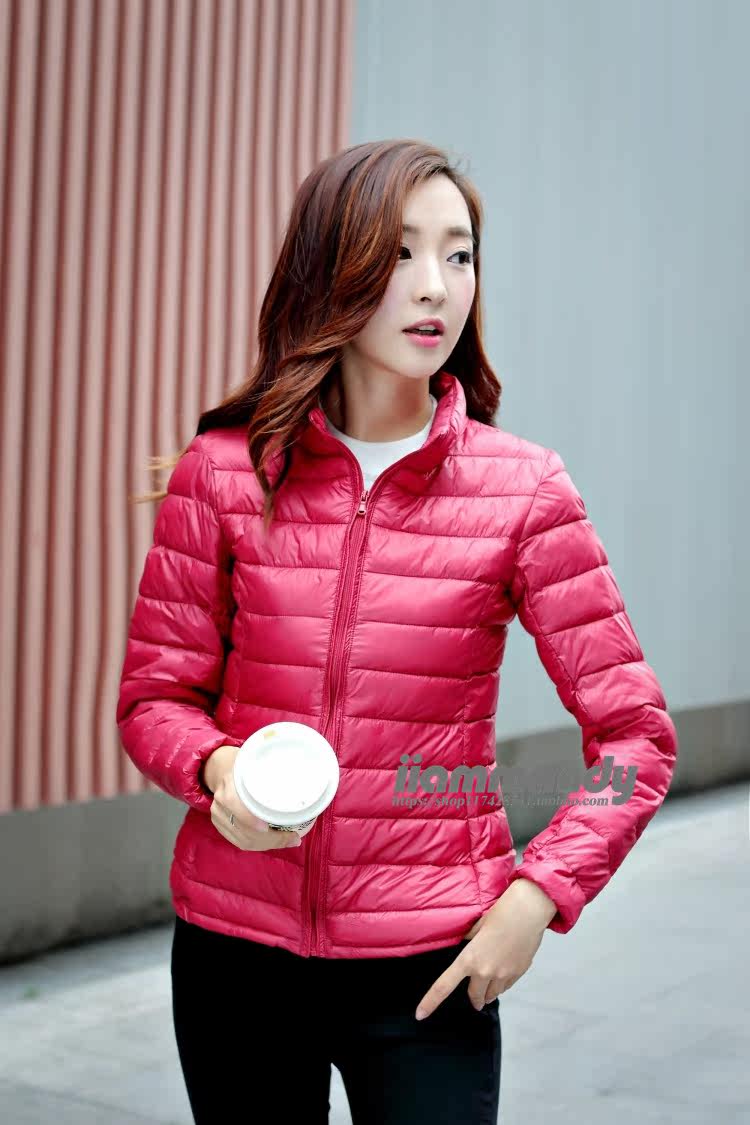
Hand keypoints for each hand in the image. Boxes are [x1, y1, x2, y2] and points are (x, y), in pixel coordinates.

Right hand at [204, 745, 301, 851]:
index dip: (250, 819)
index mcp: (230, 784)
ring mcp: (218, 816)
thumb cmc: (246, 766)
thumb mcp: (257, 763)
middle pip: (245, 831)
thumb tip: (298, 782)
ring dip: (267, 844)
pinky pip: (239, 842)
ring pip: (243, 840)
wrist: (222, 770)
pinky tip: (272, 842)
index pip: (235, 805)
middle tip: (292, 838)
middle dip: (271, 839)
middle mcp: (220, 803)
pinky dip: (258, 845)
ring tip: (286, 840)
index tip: (268, 827)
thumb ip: (272, 771)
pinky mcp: (220, 825)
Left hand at [414, 878, 557, 1019]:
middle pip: (475, 996)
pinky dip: (502, 983)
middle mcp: (485, 971)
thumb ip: (469, 942)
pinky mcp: (519, 973)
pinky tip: (504, 969)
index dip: (430, 1002)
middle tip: (475, 998)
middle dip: (474, 998)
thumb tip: (468, 946)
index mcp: (468, 959)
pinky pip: (506, 986)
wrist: (528, 911)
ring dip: (489, 992)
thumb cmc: (501, 913)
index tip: (420, 1015)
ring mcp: (503, 974)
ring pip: (492, 994)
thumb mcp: (477, 926)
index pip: (443, 986)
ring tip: (490, 979)